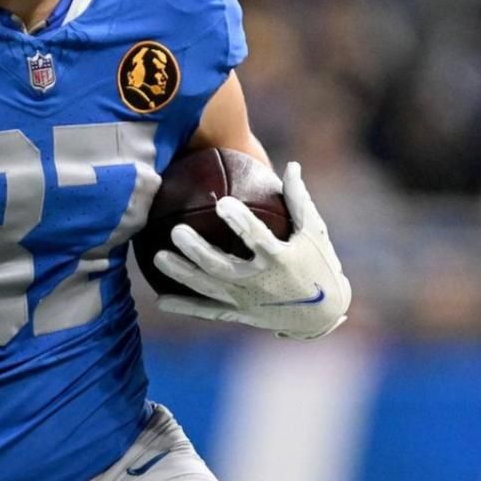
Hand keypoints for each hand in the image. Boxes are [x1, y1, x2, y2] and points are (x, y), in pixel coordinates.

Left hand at [151, 161, 351, 339]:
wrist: (321, 316)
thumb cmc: (319, 265)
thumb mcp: (314, 232)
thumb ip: (299, 199)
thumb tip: (291, 164)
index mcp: (280, 260)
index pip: (257, 239)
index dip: (240, 222)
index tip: (223, 203)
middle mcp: (260, 284)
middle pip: (222, 267)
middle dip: (198, 251)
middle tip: (176, 231)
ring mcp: (247, 302)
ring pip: (208, 289)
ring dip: (182, 274)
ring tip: (158, 257)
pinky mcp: (239, 315)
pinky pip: (207, 311)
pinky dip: (184, 307)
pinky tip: (159, 299)